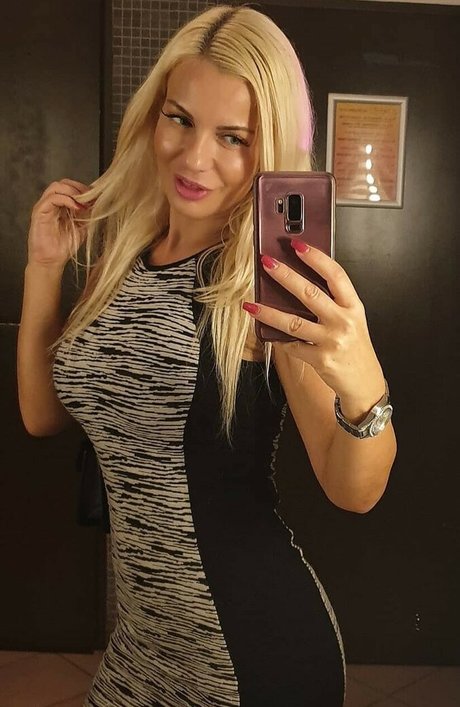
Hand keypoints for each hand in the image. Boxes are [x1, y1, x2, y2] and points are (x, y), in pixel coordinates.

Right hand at [28, 179, 91, 268]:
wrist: (52, 261)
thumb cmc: (64, 246)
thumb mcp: (83, 227)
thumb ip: (88, 214)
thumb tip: (99, 203)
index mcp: (61, 205)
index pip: (71, 186)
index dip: (84, 189)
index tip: (97, 196)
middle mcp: (52, 203)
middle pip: (64, 183)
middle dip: (79, 188)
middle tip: (91, 197)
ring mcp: (45, 206)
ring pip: (56, 187)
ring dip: (73, 192)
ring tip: (84, 203)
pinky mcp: (39, 212)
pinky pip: (52, 198)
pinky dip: (66, 199)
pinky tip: (76, 208)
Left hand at [243, 240, 385, 420]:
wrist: (365, 383)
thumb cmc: (355, 347)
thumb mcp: (353, 320)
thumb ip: (333, 302)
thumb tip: (299, 281)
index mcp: (354, 307)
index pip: (335, 275)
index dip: (316, 258)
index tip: (297, 245)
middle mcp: (344, 322)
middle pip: (310, 293)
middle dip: (285, 276)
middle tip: (267, 263)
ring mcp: (331, 341)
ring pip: (293, 322)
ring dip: (268, 312)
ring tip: (250, 303)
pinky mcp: (320, 360)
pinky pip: (291, 346)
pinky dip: (277, 338)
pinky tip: (265, 332)